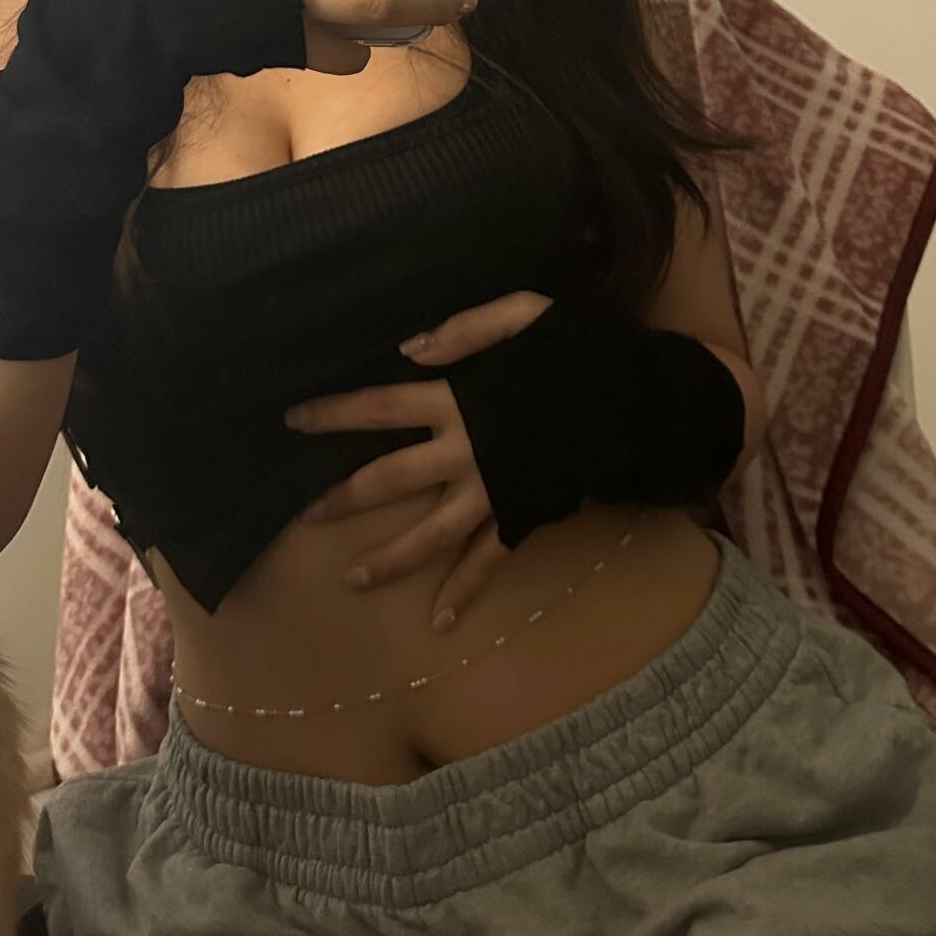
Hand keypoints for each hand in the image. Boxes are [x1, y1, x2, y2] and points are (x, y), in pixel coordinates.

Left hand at [283, 290, 554, 627]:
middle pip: (390, 479)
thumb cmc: (581, 351)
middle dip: (342, 498)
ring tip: (352, 581)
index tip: (294, 421)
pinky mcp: (523, 516)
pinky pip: (489, 560)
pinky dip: (465, 591)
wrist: (641, 400)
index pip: (382, 408)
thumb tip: (408, 350)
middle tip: (302, 514)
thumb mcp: (526, 314)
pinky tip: (439, 621)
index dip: (336, 414)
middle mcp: (467, 453)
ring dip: (390, 560)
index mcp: (461, 401)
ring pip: (431, 534)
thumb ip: (467, 329)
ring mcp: (494, 492)